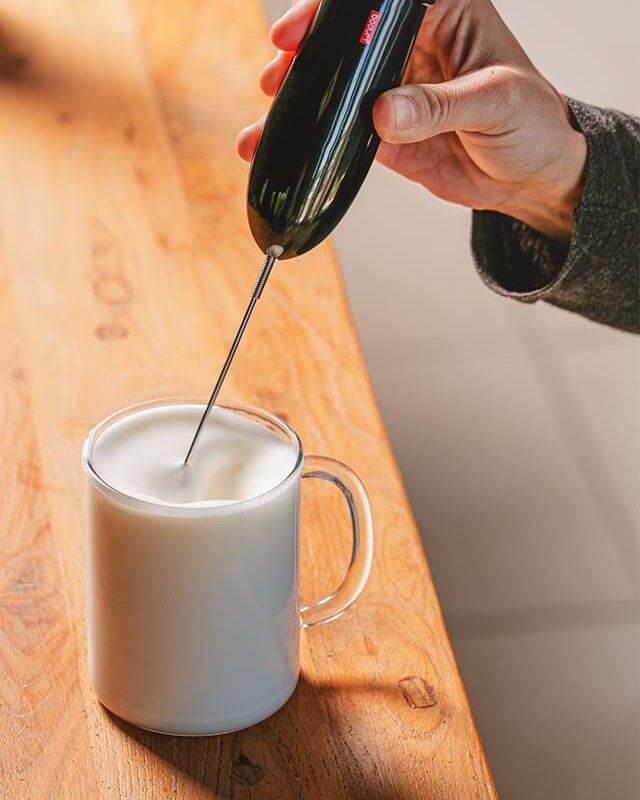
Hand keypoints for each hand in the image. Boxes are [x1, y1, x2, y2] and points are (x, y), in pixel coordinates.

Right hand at [237, 0, 586, 243]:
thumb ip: (440, 106)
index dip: (338, 9)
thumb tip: (384, 112)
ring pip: (339, 84)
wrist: (531, 179)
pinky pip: (343, 128)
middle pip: (349, 38)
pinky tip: (290, 145)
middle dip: (308, 51)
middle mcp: (414, 46)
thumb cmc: (533, 125)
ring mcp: (395, 89)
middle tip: (280, 72)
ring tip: (271, 111)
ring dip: (303, 96)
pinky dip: (316, 137)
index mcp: (445, 15)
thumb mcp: (496, 105)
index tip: (306, 29)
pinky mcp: (386, 130)